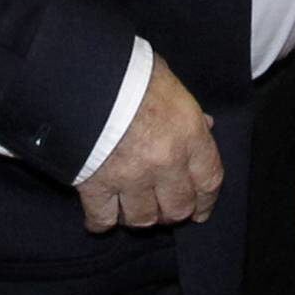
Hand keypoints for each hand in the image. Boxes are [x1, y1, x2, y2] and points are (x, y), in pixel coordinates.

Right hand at [76, 58, 219, 230]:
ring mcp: (131, 177)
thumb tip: (205, 125)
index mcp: (188, 134)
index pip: (209, 180)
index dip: (206, 200)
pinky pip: (103, 219)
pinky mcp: (96, 185)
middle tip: (163, 209)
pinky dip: (100, 221)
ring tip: (132, 209)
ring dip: (139, 217)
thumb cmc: (130, 72)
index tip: (201, 209)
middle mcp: (165, 162)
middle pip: (177, 208)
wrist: (85, 74)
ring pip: (143, 219)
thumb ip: (188, 111)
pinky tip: (100, 217)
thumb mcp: (170, 83)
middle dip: (172, 212)